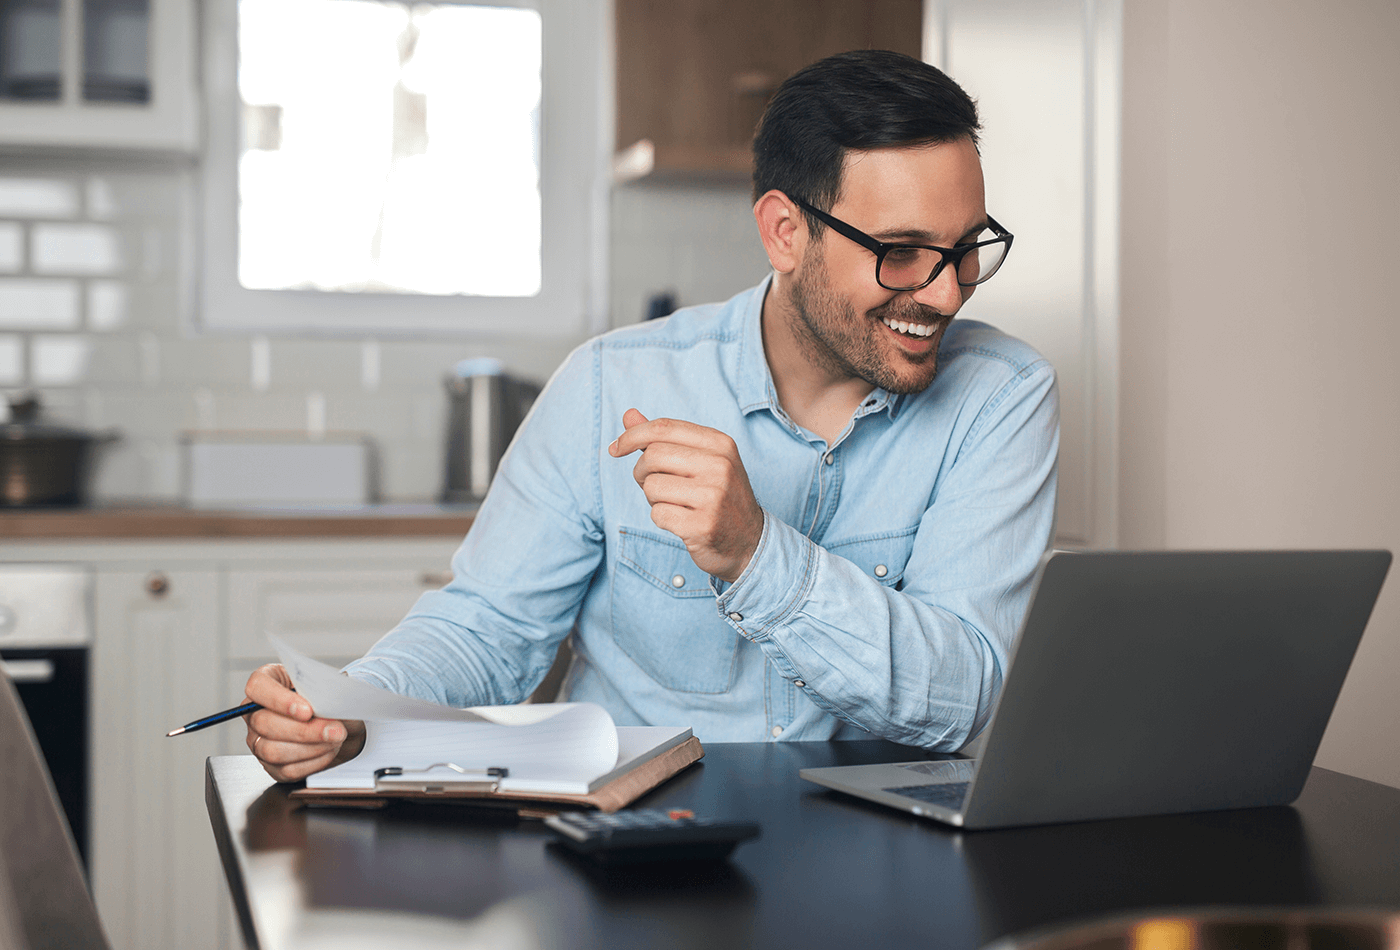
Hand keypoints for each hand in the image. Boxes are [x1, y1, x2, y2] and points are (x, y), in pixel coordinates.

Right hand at [242, 664, 365, 782]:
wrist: (338, 720)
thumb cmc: (325, 697)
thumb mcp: (325, 683)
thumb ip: (322, 686)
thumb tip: (328, 696)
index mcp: (265, 683)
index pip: (257, 687)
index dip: (279, 700)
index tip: (308, 710)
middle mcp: (255, 713)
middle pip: (264, 723)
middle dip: (304, 730)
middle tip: (334, 729)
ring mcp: (259, 741)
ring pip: (273, 751)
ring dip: (311, 747)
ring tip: (335, 739)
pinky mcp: (271, 765)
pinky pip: (287, 769)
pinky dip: (313, 761)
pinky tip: (329, 750)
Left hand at [608, 408, 763, 582]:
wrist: (749, 542)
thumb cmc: (717, 496)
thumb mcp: (700, 460)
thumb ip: (664, 438)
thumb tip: (629, 415)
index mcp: (720, 444)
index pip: (664, 428)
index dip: (632, 436)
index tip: (616, 448)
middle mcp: (720, 466)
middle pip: (652, 456)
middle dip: (642, 472)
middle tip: (652, 484)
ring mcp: (713, 497)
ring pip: (651, 487)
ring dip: (653, 498)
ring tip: (675, 504)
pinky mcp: (702, 526)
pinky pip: (657, 514)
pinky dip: (661, 518)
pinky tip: (681, 521)